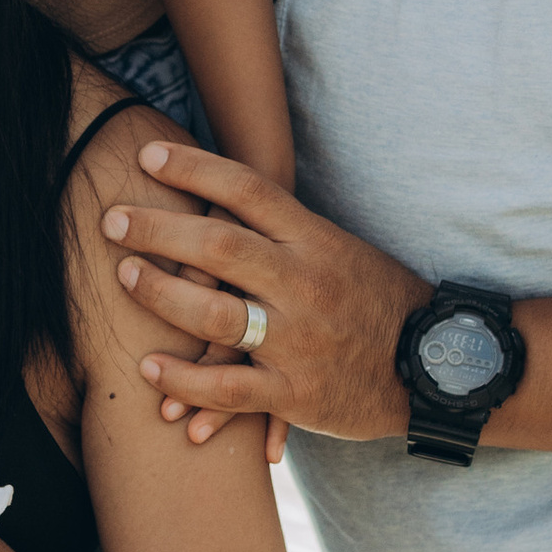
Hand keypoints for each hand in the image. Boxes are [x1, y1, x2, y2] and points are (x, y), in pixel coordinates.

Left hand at [101, 137, 423, 446]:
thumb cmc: (380, 302)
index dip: (195, 169)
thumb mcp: (343, 250)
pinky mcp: (298, 394)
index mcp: (316, 241)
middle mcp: (305, 285)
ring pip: (216, 316)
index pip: (249, 191)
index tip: (149, 157)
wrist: (438, 368)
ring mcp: (300, 341)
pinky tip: (149, 370)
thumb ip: (287, 230)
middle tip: (112, 220)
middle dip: (158, 229)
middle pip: (218, 247)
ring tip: (126, 278)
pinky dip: (184, 382)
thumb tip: (224, 194)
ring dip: (162, 296)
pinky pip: (229, 389)